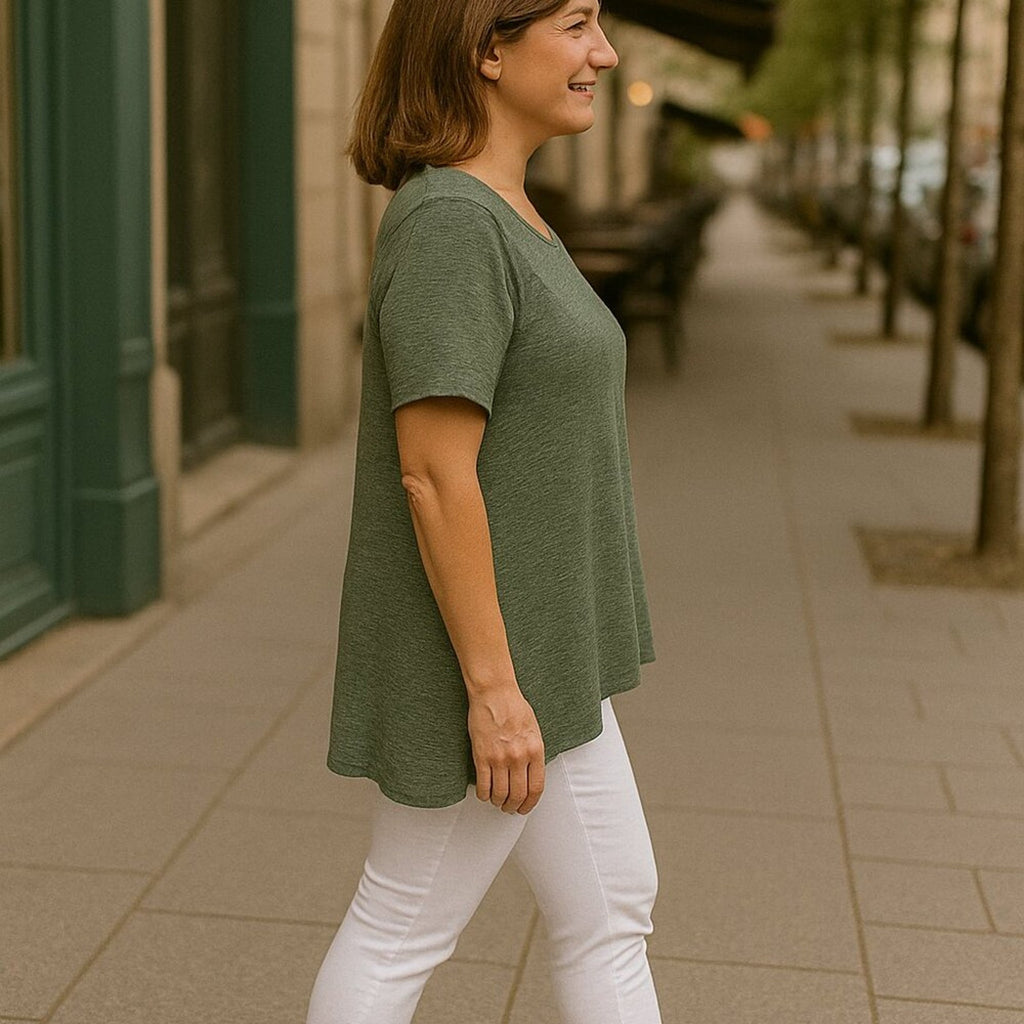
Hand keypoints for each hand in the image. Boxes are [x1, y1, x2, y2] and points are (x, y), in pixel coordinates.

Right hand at [468, 687, 544, 813]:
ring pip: (500, 793)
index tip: (524, 808)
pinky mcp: (482, 756)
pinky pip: (483, 785)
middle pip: (518, 794)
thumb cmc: (514, 707)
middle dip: (513, 806)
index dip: (530, 803)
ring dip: (498, 802)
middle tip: (509, 808)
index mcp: (535, 751)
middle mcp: (519, 757)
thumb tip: (531, 774)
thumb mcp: (534, 731)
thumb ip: (534, 753)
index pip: (536, 788)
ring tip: (496, 801)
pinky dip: (484, 794)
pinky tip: (484, 793)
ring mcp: (500, 758)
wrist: (494, 693)